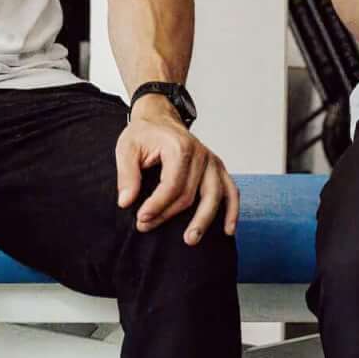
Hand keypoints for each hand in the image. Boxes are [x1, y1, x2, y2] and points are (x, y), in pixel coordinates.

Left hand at [117, 99, 239, 244]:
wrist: (160, 117)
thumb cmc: (143, 134)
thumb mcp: (126, 149)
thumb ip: (127, 175)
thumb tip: (126, 202)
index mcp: (179, 147)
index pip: (172, 185)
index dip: (156, 205)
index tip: (141, 218)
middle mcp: (200, 154)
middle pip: (189, 194)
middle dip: (167, 215)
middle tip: (146, 227)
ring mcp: (212, 161)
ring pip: (214, 196)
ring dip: (203, 220)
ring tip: (190, 240)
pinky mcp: (217, 168)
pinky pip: (231, 190)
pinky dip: (232, 210)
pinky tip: (228, 230)